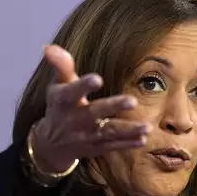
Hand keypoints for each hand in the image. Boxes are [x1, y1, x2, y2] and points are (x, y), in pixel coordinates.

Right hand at [31, 45, 150, 172]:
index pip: (71, 92)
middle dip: (113, 107)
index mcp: (63, 101)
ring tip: (147, 127)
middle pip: (94, 112)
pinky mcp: (95, 148)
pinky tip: (143, 139)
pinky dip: (127, 144)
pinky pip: (112, 146)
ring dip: (128, 130)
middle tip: (132, 101)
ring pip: (108, 132)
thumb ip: (61, 66)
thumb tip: (49, 47)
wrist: (51, 145)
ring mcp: (86, 136)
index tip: (97, 79)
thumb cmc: (60, 107)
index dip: (83, 85)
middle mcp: (74, 119)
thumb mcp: (57, 86)